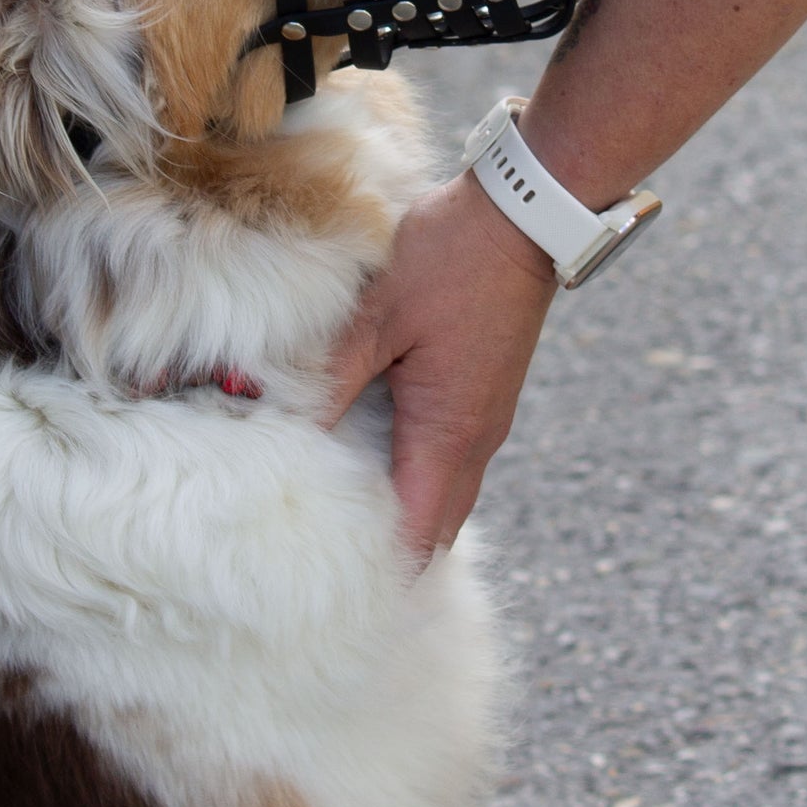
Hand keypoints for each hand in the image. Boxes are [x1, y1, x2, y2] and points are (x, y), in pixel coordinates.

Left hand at [325, 169, 557, 562]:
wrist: (521, 216)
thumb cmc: (449, 259)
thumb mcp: (376, 317)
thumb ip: (332, 382)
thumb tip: (286, 434)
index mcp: (448, 434)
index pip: (419, 535)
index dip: (382, 569)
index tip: (334, 590)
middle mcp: (476, 440)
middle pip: (435, 524)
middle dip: (389, 548)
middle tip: (325, 557)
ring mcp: (485, 418)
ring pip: (444, 490)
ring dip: (402, 507)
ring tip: (338, 512)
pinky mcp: (483, 393)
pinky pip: (450, 455)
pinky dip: (414, 471)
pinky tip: (367, 452)